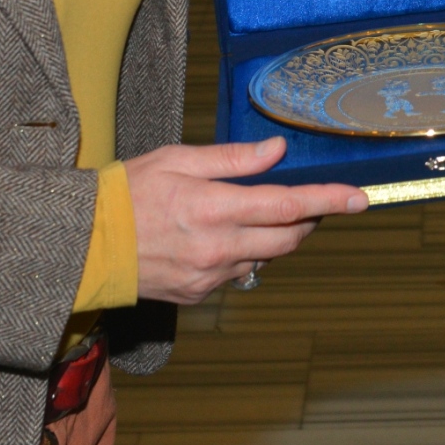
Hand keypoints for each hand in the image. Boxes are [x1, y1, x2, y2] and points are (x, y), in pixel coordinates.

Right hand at [125, 137, 364, 304]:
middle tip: (315, 201)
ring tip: (264, 212)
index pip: (289, 205)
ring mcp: (209, 275)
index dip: (330, 201)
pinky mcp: (198, 293)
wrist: (85, 245)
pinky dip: (245, 251)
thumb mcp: (178, 159)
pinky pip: (239, 271)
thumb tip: (277, 150)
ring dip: (277, 235)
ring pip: (266, 256)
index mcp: (214, 208)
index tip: (360, 198)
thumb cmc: (128, 191)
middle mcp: (218, 247)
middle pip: (289, 238)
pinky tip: (226, 235)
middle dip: (311, 219)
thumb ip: (233, 159)